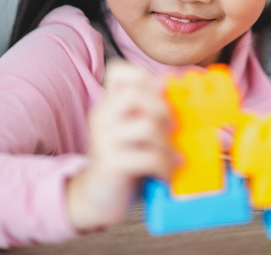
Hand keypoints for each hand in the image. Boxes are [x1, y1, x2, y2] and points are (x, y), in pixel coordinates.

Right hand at [67, 60, 177, 231]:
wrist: (96, 198)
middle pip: (135, 94)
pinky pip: (148, 157)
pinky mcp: (110, 164)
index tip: (163, 94)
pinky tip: (164, 173)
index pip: (119, 72)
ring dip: (167, 144)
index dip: (146, 77)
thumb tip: (174, 87)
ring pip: (146, 127)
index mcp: (109, 105)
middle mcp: (102, 117)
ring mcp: (104, 140)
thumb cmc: (125, 160)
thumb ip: (150, 111)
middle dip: (163, 109)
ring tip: (170, 157)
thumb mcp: (136, 131)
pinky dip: (164, 166)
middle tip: (172, 129)